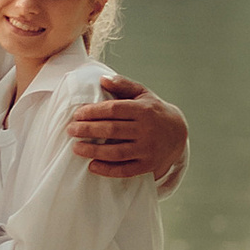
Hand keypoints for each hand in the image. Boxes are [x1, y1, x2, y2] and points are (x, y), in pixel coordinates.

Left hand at [67, 74, 188, 185]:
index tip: (77, 114)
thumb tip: (102, 79)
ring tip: (76, 148)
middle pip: (112, 130)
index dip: (93, 112)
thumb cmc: (154, 110)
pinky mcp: (147, 165)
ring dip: (93, 151)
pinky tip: (92, 165)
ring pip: (116, 152)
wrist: (178, 133)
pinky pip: (125, 170)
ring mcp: (148, 150)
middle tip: (70, 130)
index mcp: (143, 110)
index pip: (114, 110)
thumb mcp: (143, 93)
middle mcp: (147, 130)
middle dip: (88, 130)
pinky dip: (107, 170)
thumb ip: (123, 85)